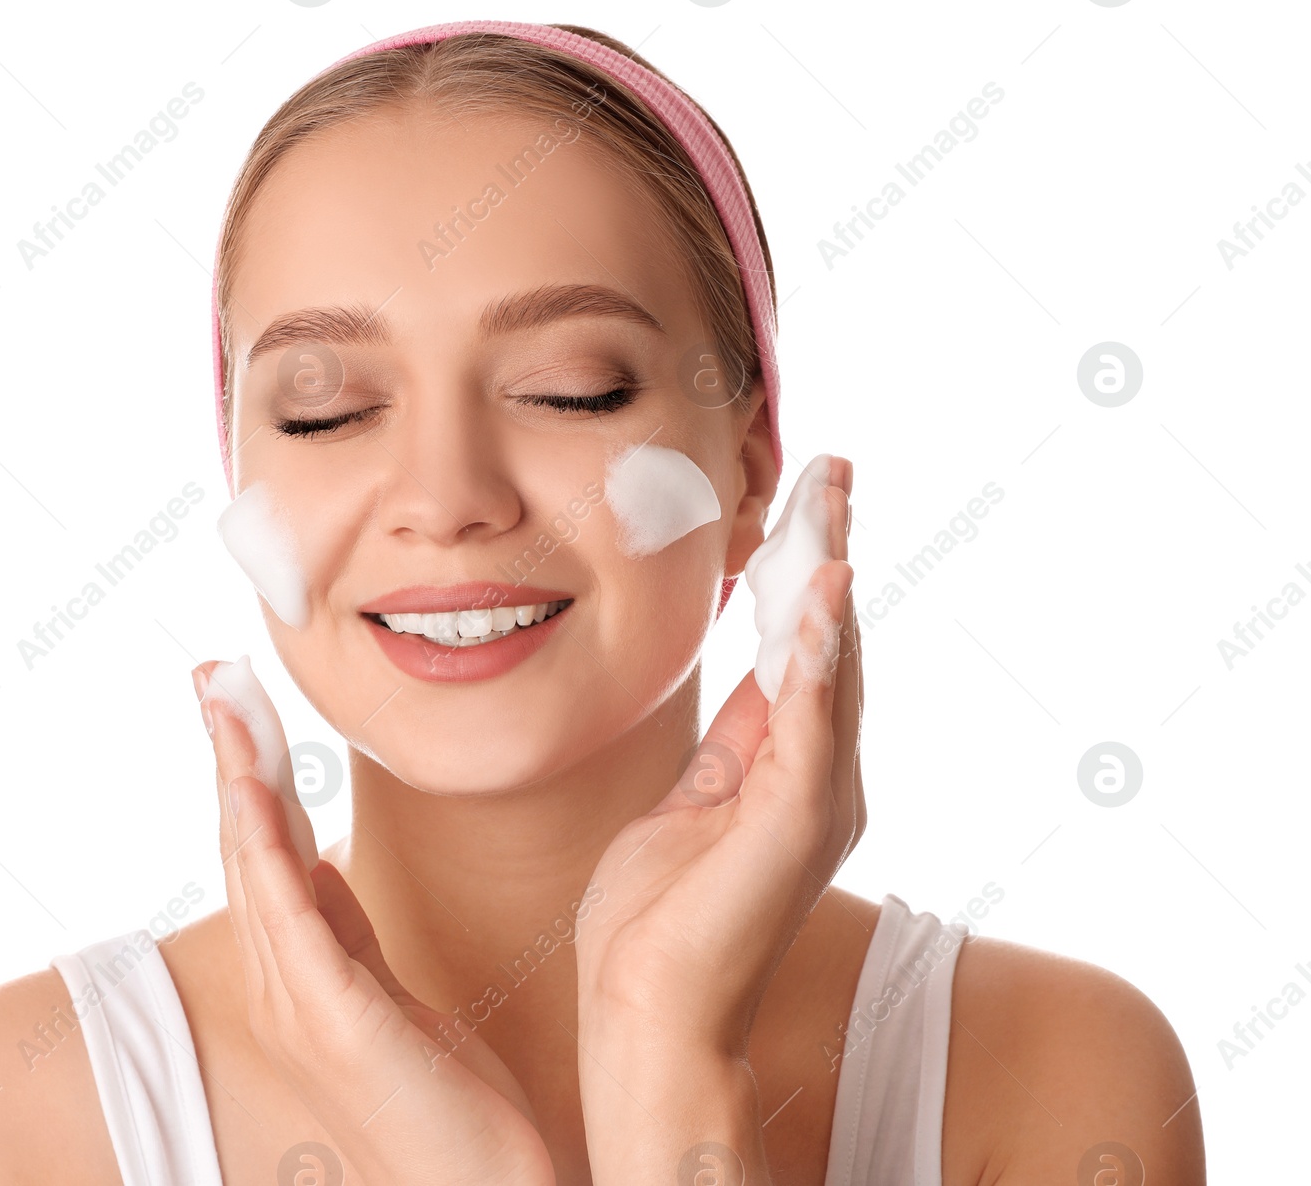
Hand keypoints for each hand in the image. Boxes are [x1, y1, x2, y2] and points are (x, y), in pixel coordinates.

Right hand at [193, 660, 555, 1185]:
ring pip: (256, 869)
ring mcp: (303, 1006)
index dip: (245, 774)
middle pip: (246, 847)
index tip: (236, 704)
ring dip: (237, 781)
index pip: (264, 852)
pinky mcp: (338, 1024)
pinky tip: (252, 797)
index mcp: (302, 973)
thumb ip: (347, 933)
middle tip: (211, 677)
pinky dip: (266, 852)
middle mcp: (285, 984)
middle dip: (229, 758)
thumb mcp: (394, 998)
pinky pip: (290, 921)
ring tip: (223, 705)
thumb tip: (318, 865)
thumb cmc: (444, 1105)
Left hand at [574, 456, 860, 1178]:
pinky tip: (820, 595)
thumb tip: (762, 678)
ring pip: (835, 668)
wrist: (645, 1011)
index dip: (807, 572)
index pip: (807, 650)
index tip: (807, 500)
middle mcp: (823, 780)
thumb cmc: (657, 919)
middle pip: (834, 643)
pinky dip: (821, 658)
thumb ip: (735, 743)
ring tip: (831, 501)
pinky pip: (812, 724)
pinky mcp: (794, 824)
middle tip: (832, 469)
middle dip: (829, 551)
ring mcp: (816, 802)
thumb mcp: (690, 803)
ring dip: (831, 580)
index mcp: (793, 772)